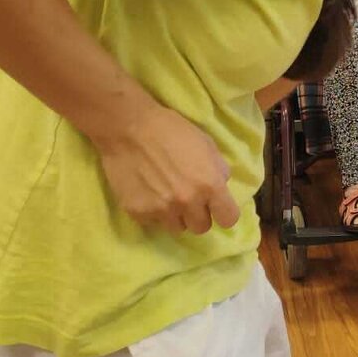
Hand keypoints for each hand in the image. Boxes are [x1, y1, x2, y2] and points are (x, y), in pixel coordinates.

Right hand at [92, 102, 240, 233]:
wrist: (129, 128)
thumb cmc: (171, 130)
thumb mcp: (206, 144)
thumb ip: (218, 170)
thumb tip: (221, 186)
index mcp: (209, 185)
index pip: (228, 218)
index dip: (224, 213)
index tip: (216, 207)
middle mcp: (188, 202)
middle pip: (201, 227)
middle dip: (198, 214)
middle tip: (188, 198)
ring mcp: (162, 210)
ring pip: (177, 227)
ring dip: (176, 215)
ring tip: (166, 195)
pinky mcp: (138, 213)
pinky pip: (153, 222)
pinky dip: (153, 211)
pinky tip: (147, 192)